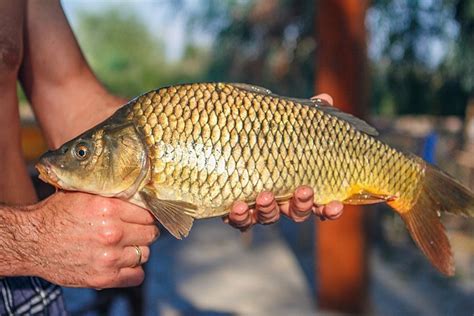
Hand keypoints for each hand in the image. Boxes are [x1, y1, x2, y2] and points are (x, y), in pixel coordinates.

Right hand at [27, 191, 158, 287]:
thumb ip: (111, 195)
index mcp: (109, 209)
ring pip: (145, 254)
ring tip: (125, 248)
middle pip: (150, 234)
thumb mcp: (84, 195)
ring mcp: (110, 257)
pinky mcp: (104, 278)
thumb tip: (135, 192)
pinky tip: (124, 264)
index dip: (144, 217)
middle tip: (134, 233)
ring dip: (137, 251)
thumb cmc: (55, 216)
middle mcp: (113, 233)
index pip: (147, 214)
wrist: (31, 242)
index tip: (139, 219)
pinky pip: (136, 276)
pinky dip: (133, 271)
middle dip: (144, 232)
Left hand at [224, 93, 343, 230]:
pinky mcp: (236, 211)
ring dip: (269, 209)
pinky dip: (240, 217)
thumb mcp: (283, 123)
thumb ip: (304, 116)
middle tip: (303, 191)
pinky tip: (238, 206)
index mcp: (298, 185)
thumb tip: (325, 96)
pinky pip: (239, 220)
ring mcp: (258, 207)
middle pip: (297, 212)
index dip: (330, 208)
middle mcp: (281, 200)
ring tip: (265, 196)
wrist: (222, 142)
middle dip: (301, 204)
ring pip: (269, 216)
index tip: (337, 204)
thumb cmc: (262, 136)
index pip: (320, 203)